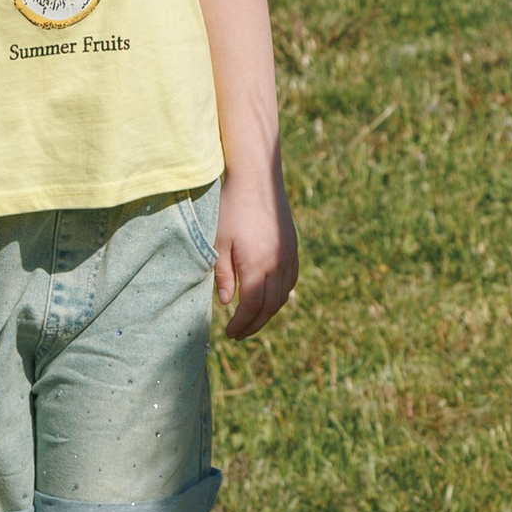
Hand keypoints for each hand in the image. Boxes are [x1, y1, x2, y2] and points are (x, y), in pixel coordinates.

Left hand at [215, 169, 298, 340]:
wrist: (257, 178)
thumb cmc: (231, 207)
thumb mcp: (218, 242)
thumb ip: (222, 275)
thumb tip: (226, 303)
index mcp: (258, 264)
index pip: (251, 306)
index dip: (241, 324)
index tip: (229, 333)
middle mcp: (278, 263)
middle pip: (270, 306)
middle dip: (254, 324)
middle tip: (239, 334)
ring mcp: (289, 254)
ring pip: (283, 295)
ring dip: (268, 312)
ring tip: (252, 320)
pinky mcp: (293, 246)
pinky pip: (291, 279)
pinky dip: (280, 295)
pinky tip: (269, 297)